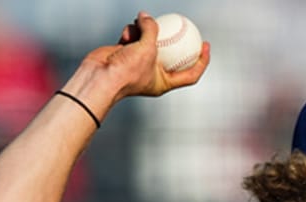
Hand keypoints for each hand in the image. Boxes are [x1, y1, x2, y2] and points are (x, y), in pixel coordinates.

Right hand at [80, 12, 210, 99]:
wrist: (99, 79)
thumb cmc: (127, 71)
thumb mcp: (148, 49)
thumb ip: (151, 30)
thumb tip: (145, 16)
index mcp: (164, 82)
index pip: (190, 74)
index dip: (202, 61)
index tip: (206, 45)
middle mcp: (152, 73)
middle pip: (171, 55)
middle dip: (176, 39)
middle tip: (184, 24)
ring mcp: (138, 63)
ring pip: (149, 41)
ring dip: (145, 30)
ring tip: (141, 23)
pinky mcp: (125, 54)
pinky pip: (133, 38)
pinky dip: (130, 33)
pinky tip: (127, 31)